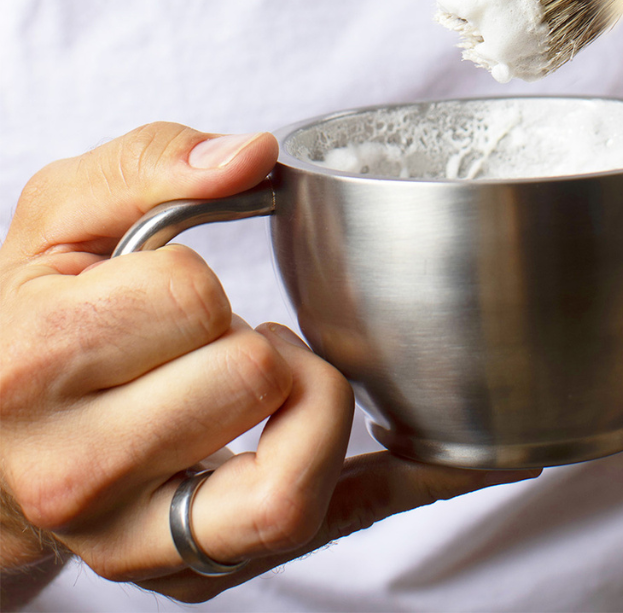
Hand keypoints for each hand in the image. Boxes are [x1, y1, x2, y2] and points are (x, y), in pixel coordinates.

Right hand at [0, 124, 535, 606]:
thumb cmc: (38, 320)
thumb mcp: (60, 217)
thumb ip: (149, 164)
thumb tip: (252, 154)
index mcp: (38, 365)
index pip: (189, 293)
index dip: (198, 275)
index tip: (172, 289)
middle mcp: (80, 474)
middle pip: (255, 377)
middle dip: (258, 334)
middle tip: (221, 337)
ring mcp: (142, 544)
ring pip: (291, 486)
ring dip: (312, 404)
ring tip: (268, 379)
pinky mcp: (201, 574)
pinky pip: (336, 532)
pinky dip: (413, 484)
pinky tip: (477, 453)